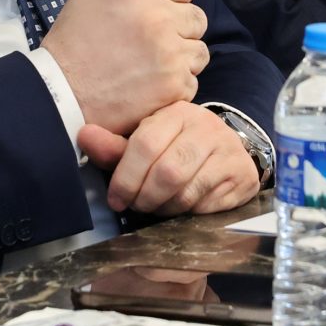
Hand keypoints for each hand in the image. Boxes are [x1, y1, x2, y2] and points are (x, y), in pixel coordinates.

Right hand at [41, 0, 208, 134]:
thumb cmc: (70, 47)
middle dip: (180, 30)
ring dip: (181, 60)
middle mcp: (158, 18)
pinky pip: (192, 82)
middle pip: (197, 18)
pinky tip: (149, 88)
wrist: (60, 94)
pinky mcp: (174, 86)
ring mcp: (169, 54)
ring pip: (199, 52)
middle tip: (157, 43)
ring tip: (153, 68)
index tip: (166, 9)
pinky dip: (174, 87)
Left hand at [75, 103, 259, 216]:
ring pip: (186, 192)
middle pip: (167, 172)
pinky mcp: (242, 175)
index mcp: (177, 112)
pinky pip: (207, 205)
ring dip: (164, 209)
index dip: (125, 177)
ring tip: (156, 207)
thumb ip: (115, 146)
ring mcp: (228, 151)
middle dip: (145, 198)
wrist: (226, 148)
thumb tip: (83, 136)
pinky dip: (187, 213)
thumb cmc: (177, 145)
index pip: (146, 144)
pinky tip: (181, 207)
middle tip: (136, 206)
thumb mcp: (147, 141)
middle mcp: (206, 128)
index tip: (115, 199)